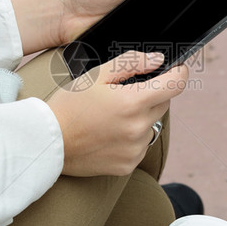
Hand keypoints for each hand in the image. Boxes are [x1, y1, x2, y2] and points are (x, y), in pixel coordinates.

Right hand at [47, 51, 188, 176]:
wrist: (47, 141)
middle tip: (125, 92)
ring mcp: (135, 149)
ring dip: (141, 117)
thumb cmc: (69, 104)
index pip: (175, 84)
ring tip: (112, 116)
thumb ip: (132, 62)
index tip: (176, 68)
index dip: (178, 72)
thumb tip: (158, 60)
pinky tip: (109, 133)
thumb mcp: (98, 74)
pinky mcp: (128, 165)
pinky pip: (141, 145)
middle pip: (163, 103)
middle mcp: (139, 128)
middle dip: (151, 93)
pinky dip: (132, 137)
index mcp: (133, 102)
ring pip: (152, 125)